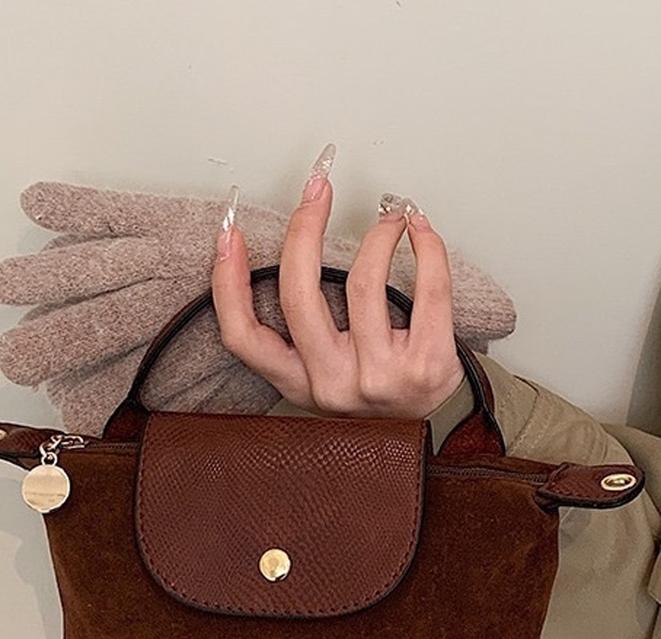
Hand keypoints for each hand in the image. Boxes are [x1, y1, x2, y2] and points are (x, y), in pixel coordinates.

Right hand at [212, 145, 465, 418]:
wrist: (433, 428)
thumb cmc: (377, 395)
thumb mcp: (324, 379)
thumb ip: (299, 338)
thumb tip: (288, 253)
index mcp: (300, 384)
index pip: (243, 337)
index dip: (227, 282)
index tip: (230, 233)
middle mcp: (334, 384)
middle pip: (298, 295)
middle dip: (304, 228)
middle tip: (317, 188)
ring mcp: (380, 377)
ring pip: (364, 282)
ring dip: (378, 234)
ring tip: (390, 216)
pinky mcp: (427, 364)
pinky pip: (428, 289)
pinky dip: (427, 248)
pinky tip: (420, 231)